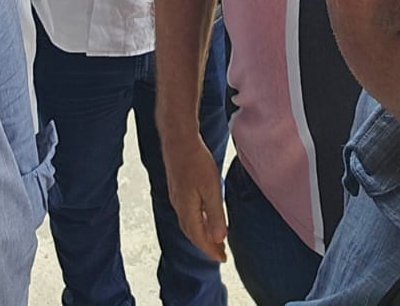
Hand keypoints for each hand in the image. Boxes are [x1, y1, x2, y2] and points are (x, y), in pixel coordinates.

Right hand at [162, 136, 226, 262]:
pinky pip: (186, 213)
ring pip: (188, 223)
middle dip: (206, 245)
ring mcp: (176, 197)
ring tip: (214, 238)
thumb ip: (215, 214)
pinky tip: (204, 216)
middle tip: (220, 253)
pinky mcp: (177, 188)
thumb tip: (219, 238)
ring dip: (201, 233)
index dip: (211, 250)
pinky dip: (196, 221)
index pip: (199, 237)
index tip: (222, 259)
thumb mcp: (211, 188)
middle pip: (192, 233)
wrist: (178, 139)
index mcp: (187, 209)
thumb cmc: (195, 161)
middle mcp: (179, 206)